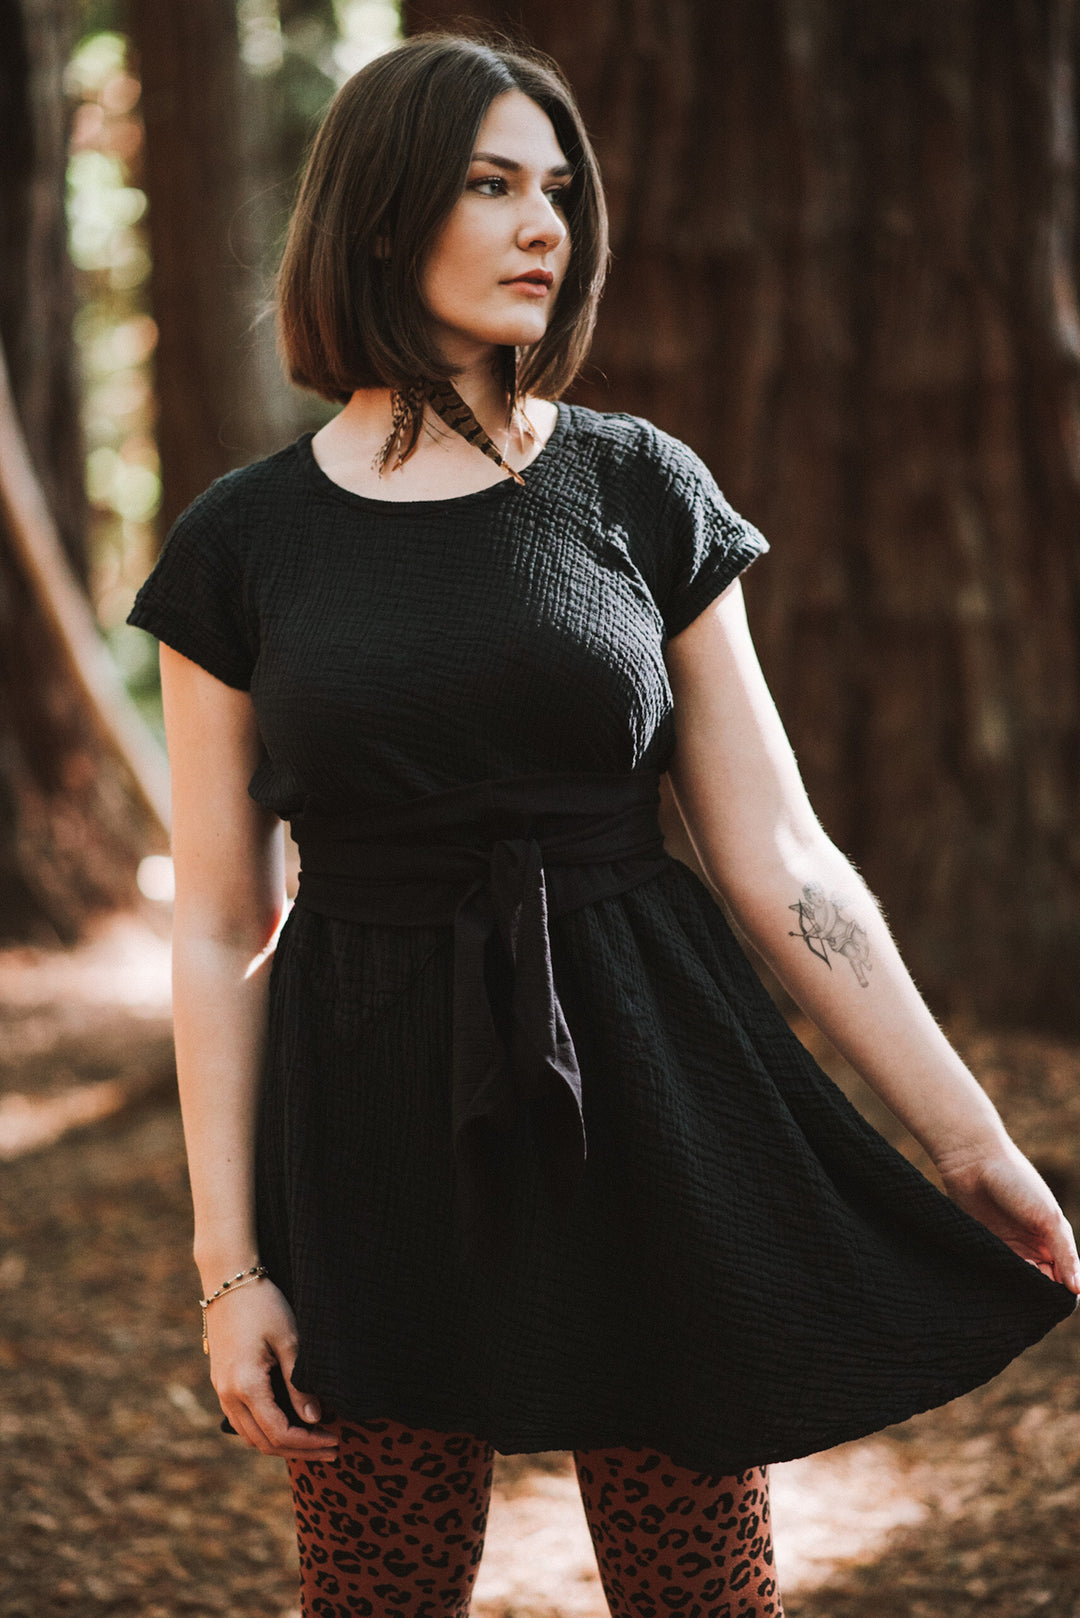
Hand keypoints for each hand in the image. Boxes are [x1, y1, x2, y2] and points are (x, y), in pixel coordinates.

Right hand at [205, 1278, 339, 1458]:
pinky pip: (241, 1421)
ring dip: (281, 1445)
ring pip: (250, 1436)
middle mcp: (228, 1395)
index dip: (308, 1443)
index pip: (279, 1433)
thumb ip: (299, 1383)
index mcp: (246, 1385)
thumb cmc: (264, 1305)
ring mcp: (220, 1390)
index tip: (335, 1441)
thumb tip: (314, 1419)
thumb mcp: (289, 1340)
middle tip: (331, 1449)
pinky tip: (288, 1425)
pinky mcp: (220, 1383)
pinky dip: (265, 1431)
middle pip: (264, 1443)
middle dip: (299, 1451)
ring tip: (313, 1442)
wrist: (229, 1281)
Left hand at [934, 1136, 1079, 1293]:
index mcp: (1054, 1240)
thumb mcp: (1048, 1217)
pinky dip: (997, 1280)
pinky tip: (996, 1279)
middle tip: (1030, 1289)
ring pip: (1018, 1282)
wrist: (972, 1160)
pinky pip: (994, 1272)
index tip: (1053, 1298)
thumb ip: (1065, 1253)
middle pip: (1043, 1284)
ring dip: (1018, 1288)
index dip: (1063, 1292)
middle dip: (1039, 1293)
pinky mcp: (984, 1246)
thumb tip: (1078, 1290)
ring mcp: (1007, 1248)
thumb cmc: (1016, 1181)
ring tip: (1013, 1282)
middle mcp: (1032, 1247)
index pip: (1066, 1278)